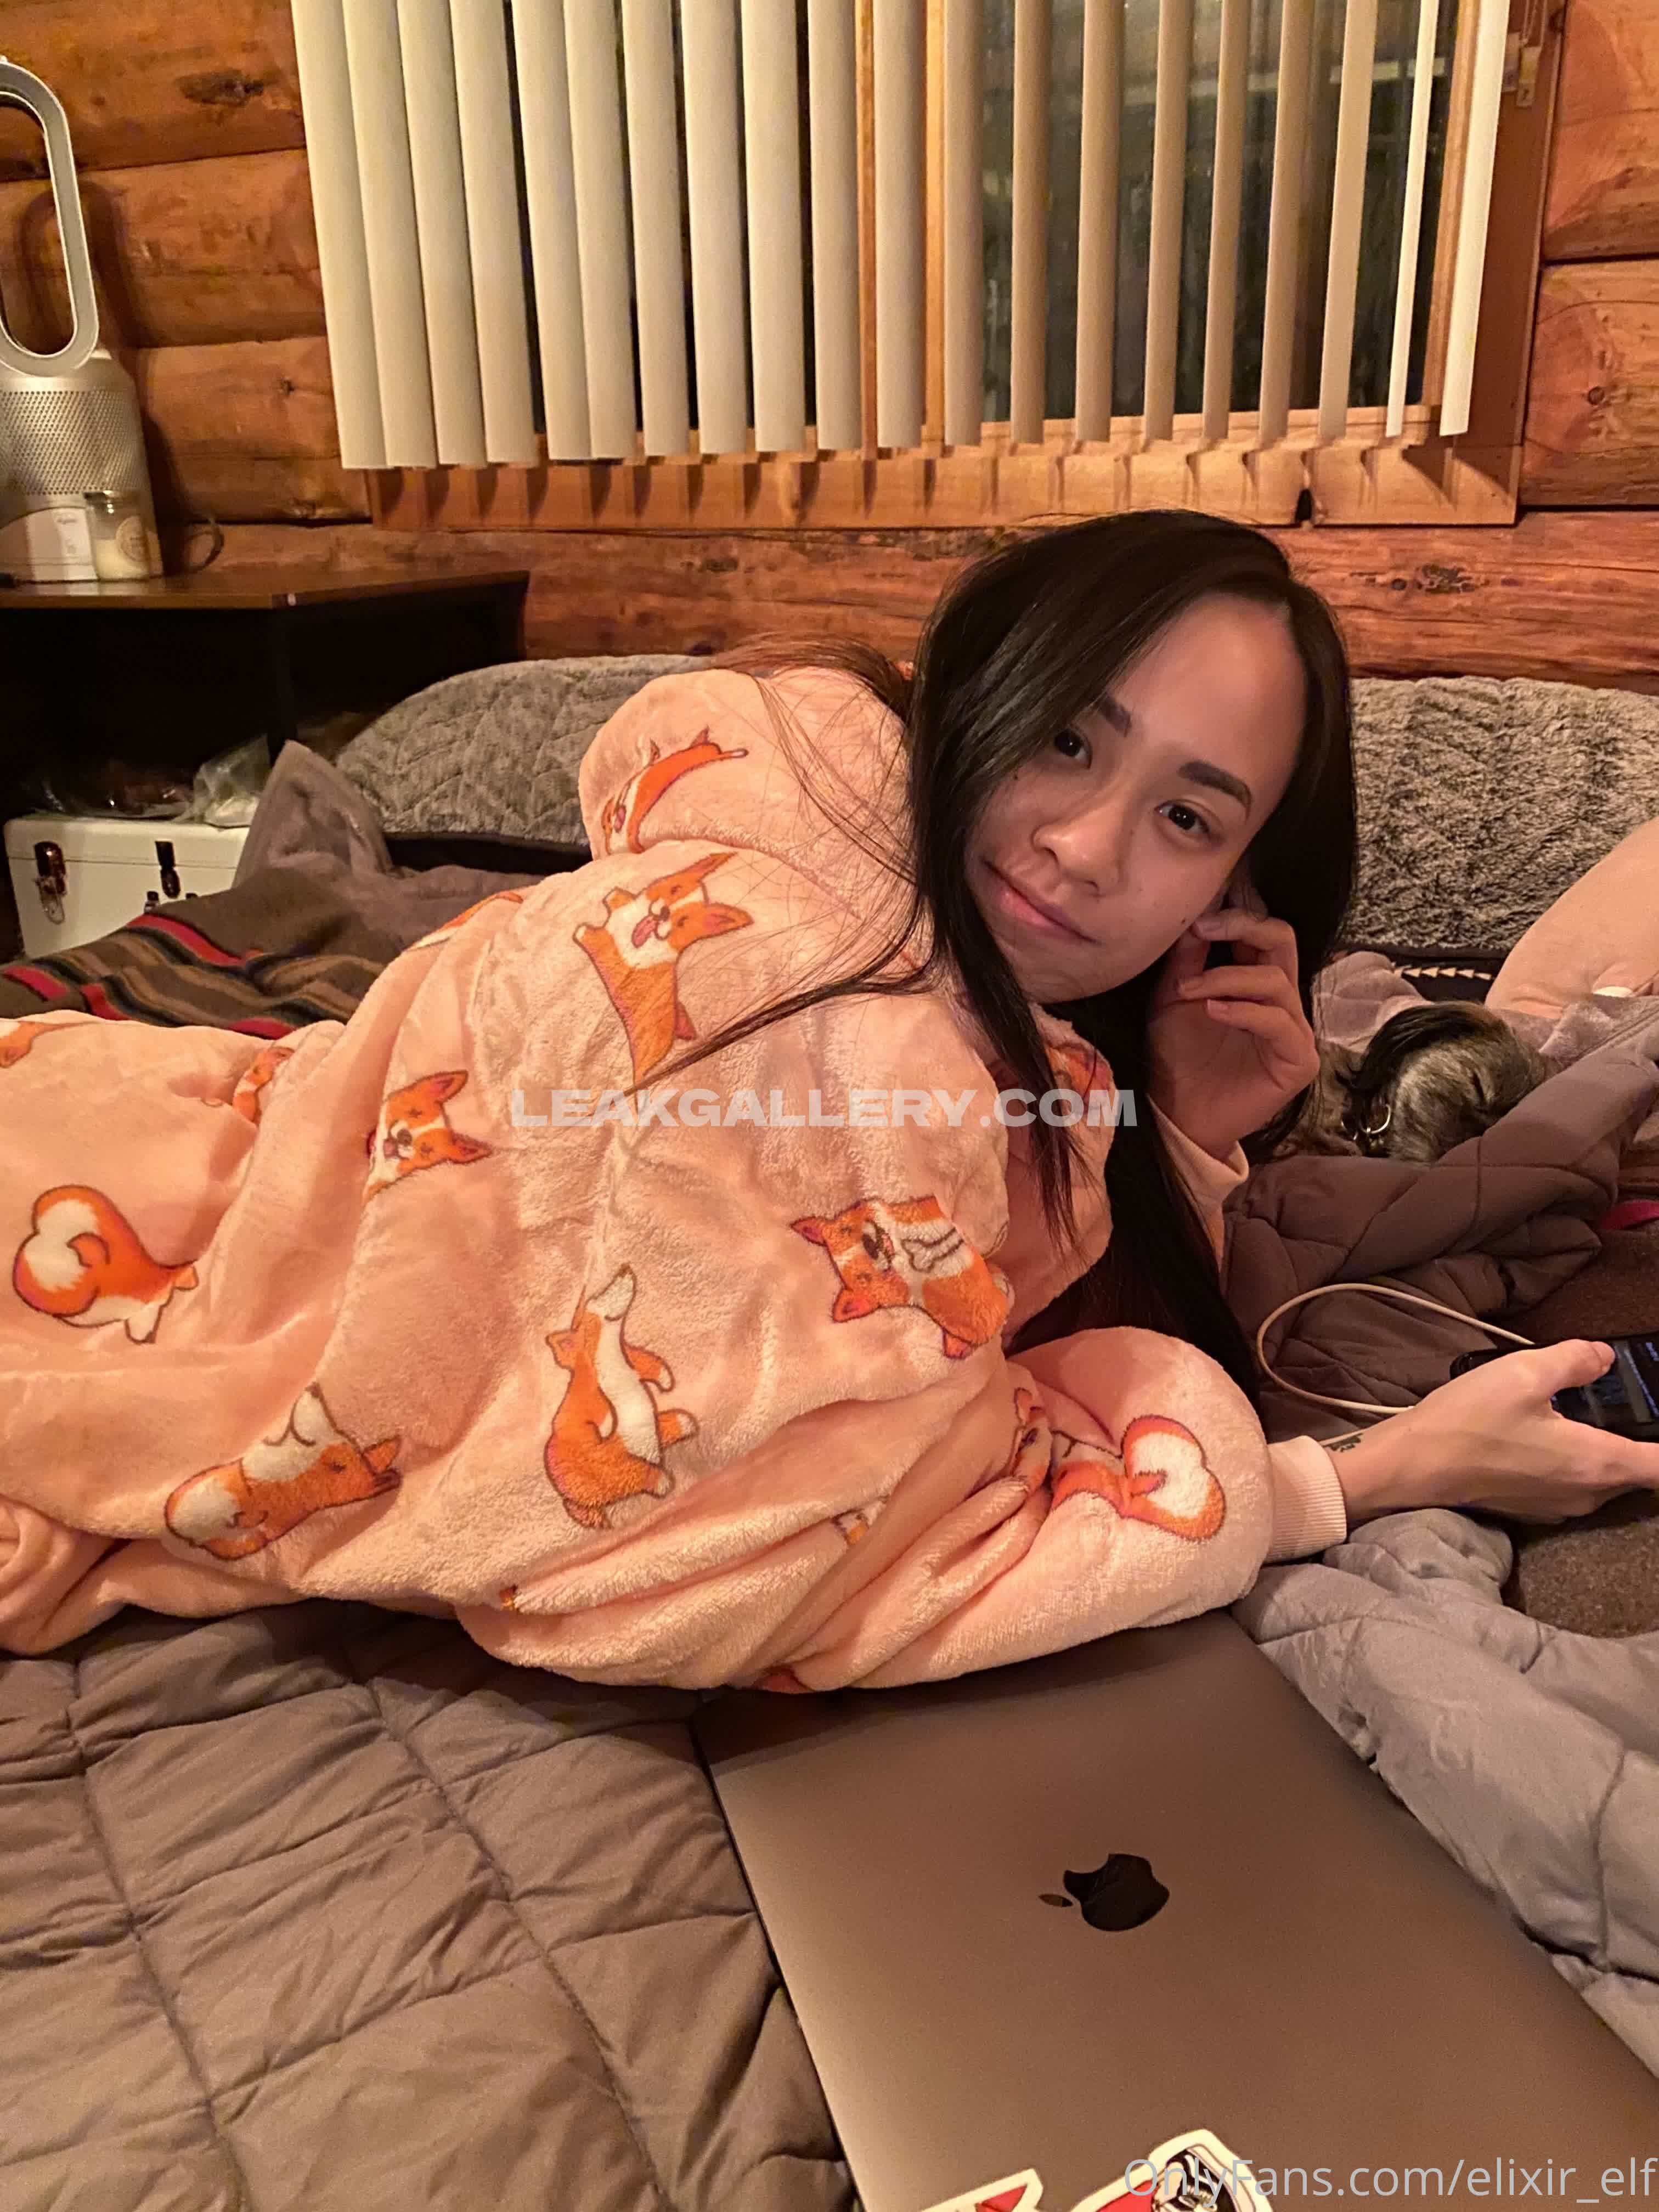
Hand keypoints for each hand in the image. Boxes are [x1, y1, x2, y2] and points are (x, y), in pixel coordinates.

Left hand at [1146, 908, 1320, 1158]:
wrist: (1175, 1114)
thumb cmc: (1174, 1057)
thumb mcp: (1174, 998)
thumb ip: (1188, 958)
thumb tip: (1196, 914)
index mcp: (1255, 980)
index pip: (1264, 931)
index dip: (1235, 916)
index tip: (1197, 917)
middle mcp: (1282, 1000)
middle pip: (1284, 940)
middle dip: (1244, 927)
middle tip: (1204, 929)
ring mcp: (1294, 1031)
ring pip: (1275, 982)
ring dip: (1226, 978)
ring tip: (1187, 991)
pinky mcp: (1298, 1061)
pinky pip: (1279, 1022)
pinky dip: (1243, 1011)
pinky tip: (1212, 1012)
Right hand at [1329, 1340, 1658, 1523]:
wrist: (1414, 1465)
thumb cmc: (1468, 1422)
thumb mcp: (1524, 1372)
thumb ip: (1575, 1360)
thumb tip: (1603, 1357)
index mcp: (1597, 1462)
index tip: (1657, 1419)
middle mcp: (1588, 1493)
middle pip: (1639, 1471)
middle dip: (1639, 1442)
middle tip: (1622, 1404)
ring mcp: (1562, 1506)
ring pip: (1607, 1476)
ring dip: (1606, 1449)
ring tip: (1583, 1414)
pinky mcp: (1537, 1507)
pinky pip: (1577, 1483)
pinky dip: (1578, 1460)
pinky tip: (1549, 1432)